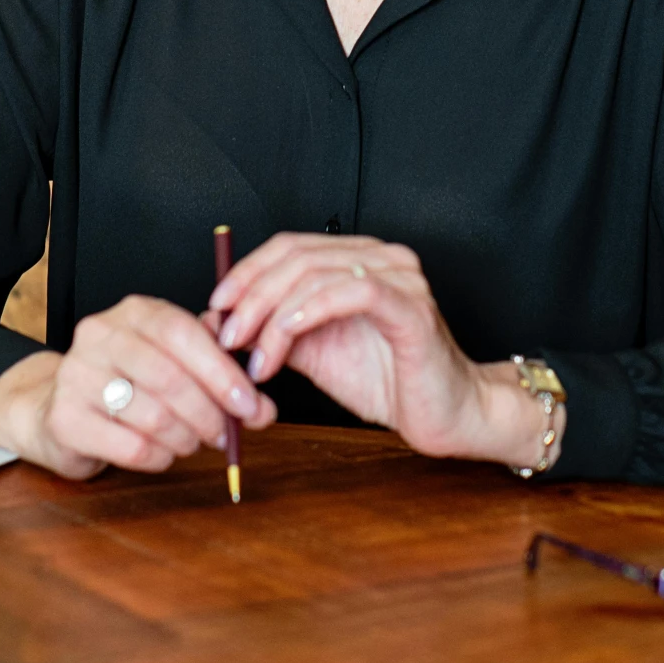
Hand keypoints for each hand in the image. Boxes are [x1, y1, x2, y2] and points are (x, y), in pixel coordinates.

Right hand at [0, 295, 274, 479]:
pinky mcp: (65, 418)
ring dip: (186, 438)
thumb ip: (218, 370)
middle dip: (209, 413)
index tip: (250, 404)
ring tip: (192, 442)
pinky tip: (163, 454)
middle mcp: (100, 335)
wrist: (56, 407)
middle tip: (225, 434)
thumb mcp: (172, 360)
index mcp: (135, 312)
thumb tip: (262, 404)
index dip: (221, 372)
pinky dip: (159, 457)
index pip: (183, 333)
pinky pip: (131, 446)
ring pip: (153, 416)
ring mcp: (77, 375)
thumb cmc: (128, 382)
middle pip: (170, 377)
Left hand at [210, 233, 559, 467]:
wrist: (446, 416)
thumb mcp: (315, 352)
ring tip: (256, 357)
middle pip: (296, 256)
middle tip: (228, 337)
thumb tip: (220, 321)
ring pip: (316, 273)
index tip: (217, 308)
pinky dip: (307, 313)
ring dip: (273, 314)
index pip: (289, 246)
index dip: (247, 272)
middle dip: (252, 296)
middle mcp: (381, 257)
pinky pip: (351, 293)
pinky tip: (285, 339)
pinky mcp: (411, 306)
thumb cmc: (387, 380)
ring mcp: (400, 278)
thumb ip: (274, 331)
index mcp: (358, 259)